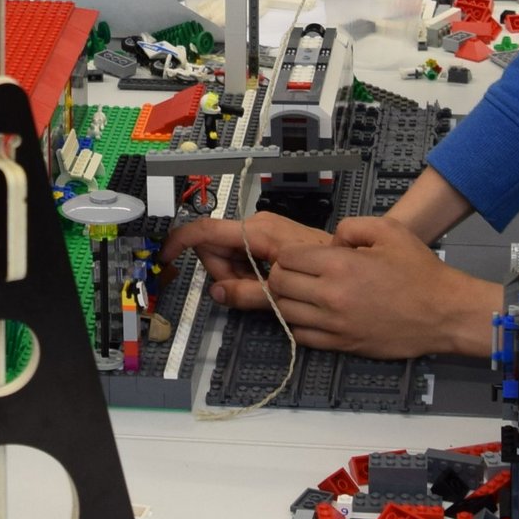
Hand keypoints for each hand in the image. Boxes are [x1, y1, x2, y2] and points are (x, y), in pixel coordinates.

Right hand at [163, 209, 333, 298]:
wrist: (352, 266)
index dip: (182, 240)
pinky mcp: (268, 241)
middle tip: (247, 292)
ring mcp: (262, 233)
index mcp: (256, 230)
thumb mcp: (280, 287)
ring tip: (262, 291)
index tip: (166, 256)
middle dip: (222, 273)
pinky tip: (265, 286)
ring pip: (228, 255)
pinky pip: (243, 257)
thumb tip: (215, 292)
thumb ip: (246, 292)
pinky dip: (247, 274)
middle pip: (216, 247)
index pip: (207, 229)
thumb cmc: (323, 269)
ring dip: (236, 277)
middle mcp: (256, 226)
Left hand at [268, 216, 499, 358]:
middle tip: (298, 271)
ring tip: (302, 291)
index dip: (288, 253)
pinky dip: (299, 323)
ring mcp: (334, 324)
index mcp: (339, 265)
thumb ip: (350, 227)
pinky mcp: (342, 345)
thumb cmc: (419, 271)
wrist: (444, 313)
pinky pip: (302, 336)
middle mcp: (330, 296)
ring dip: (287, 299)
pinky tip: (312, 313)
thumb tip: (330, 243)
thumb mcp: (388, 229)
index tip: (299, 254)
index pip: (286, 258)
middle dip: (281, 274)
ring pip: (285, 311)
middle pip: (279, 284)